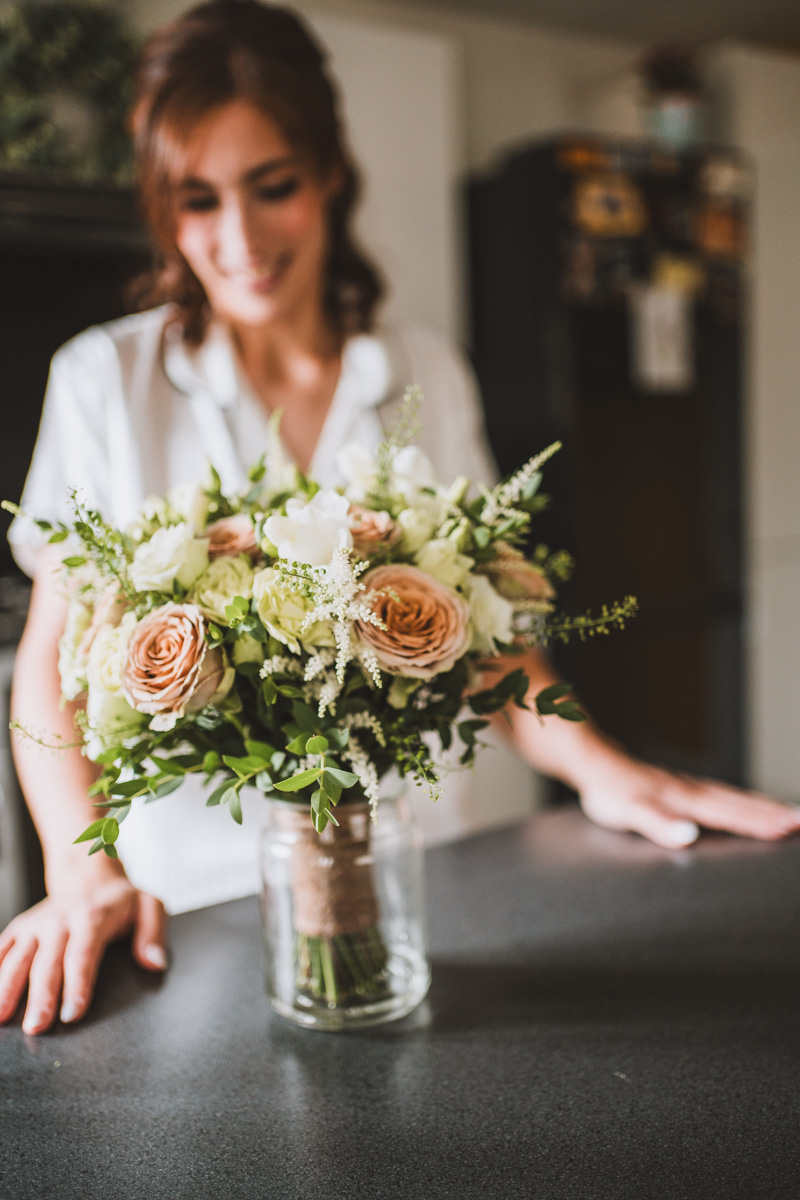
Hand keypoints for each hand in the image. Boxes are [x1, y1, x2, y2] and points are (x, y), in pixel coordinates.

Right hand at [0, 872, 167, 1034]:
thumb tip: (154, 963)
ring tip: (0, 1018)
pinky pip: (1, 950)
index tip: (72, 1014)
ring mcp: (36, 925)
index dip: (77, 984)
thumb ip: (154, 934)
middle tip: (36, 1027)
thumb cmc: (121, 901)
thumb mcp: (149, 907)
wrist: (87, 875)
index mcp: (92, 917)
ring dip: (7, 988)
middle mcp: (59, 920)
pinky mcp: (20, 929)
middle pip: (48, 962)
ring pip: (18, 958)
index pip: (83, 954)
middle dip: (41, 996)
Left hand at [578, 755, 799, 847]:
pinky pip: (721, 795)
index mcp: (684, 800)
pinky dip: (742, 802)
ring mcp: (688, 788)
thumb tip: (689, 836)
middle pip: (740, 804)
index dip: (760, 823)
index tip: (790, 828)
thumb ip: (658, 824)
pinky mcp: (681, 788)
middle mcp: (692, 791)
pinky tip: (746, 807)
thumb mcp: (628, 812)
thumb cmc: (609, 792)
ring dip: (763, 807)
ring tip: (789, 814)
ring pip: (733, 798)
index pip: (730, 815)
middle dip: (774, 814)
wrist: (594, 764)